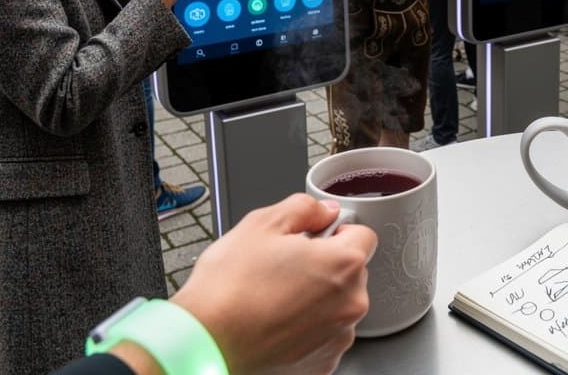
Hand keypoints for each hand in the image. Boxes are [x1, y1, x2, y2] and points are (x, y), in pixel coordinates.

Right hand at [172, 194, 375, 374]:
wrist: (203, 343)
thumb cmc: (228, 289)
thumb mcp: (262, 224)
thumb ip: (304, 208)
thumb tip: (324, 211)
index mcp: (343, 264)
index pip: (364, 235)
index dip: (338, 231)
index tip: (318, 237)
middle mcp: (350, 304)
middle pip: (351, 272)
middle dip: (325, 265)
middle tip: (287, 266)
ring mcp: (337, 338)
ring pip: (337, 305)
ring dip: (317, 298)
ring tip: (275, 297)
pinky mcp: (321, 363)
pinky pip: (324, 336)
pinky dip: (306, 328)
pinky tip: (276, 321)